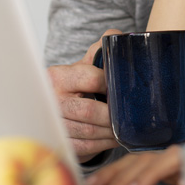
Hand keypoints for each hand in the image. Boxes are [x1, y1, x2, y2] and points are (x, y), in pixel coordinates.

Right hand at [47, 32, 118, 161]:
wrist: (59, 105)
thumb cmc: (80, 82)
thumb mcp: (88, 62)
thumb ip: (102, 48)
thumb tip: (116, 37)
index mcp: (59, 75)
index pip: (91, 78)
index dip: (111, 85)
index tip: (125, 90)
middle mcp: (52, 100)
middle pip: (89, 111)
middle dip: (113, 116)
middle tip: (132, 116)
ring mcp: (54, 122)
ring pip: (89, 132)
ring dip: (112, 133)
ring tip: (128, 129)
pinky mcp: (60, 141)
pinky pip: (85, 147)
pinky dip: (104, 144)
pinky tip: (116, 139)